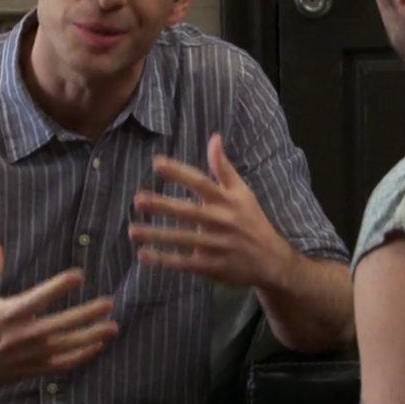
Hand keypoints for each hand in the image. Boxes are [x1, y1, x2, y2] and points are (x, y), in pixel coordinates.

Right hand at [0, 234, 117, 396]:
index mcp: (7, 314)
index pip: (39, 297)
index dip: (60, 286)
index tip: (79, 274)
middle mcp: (21, 336)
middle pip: (61, 324)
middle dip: (87, 313)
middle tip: (109, 303)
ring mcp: (27, 355)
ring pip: (66, 346)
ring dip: (91, 336)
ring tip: (112, 326)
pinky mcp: (30, 369)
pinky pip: (60, 364)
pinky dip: (80, 357)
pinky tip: (96, 346)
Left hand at [129, 133, 293, 287]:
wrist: (272, 260)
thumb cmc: (252, 221)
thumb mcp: (242, 192)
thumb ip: (223, 167)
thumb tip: (214, 137)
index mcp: (227, 200)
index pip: (200, 182)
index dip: (179, 172)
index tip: (156, 163)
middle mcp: (221, 221)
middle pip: (188, 212)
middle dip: (163, 205)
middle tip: (137, 199)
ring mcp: (217, 245)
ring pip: (183, 239)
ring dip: (157, 235)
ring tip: (132, 230)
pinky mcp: (213, 266)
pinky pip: (186, 262)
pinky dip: (165, 260)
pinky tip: (144, 255)